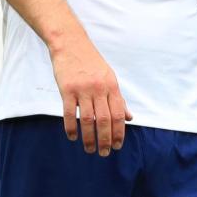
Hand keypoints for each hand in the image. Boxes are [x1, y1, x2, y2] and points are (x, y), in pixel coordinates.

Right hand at [50, 33, 132, 155]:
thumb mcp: (109, 78)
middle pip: (105, 120)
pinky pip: (69, 113)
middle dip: (105, 139)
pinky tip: (73, 137)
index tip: (117, 146)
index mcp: (112, 86)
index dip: (119, 132)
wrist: (71, 43)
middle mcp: (99, 88)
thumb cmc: (91, 63)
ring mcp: (82, 89)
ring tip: (89, 149)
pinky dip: (71, 128)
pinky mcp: (66, 89)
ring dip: (89, 137)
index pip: (119, 114)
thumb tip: (130, 118)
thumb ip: (118, 99)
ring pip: (87, 120)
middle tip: (104, 153)